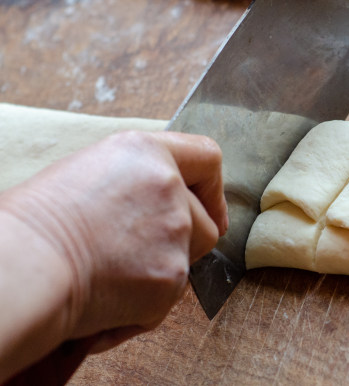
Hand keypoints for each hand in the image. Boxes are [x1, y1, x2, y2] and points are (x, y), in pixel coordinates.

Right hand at [2, 131, 226, 350]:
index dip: (212, 188)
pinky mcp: (171, 277)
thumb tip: (153, 207)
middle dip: (183, 242)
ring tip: (111, 276)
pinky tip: (102, 303)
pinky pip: (166, 298)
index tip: (211, 208)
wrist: (23, 267)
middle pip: (205, 221)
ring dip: (161, 272)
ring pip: (190, 260)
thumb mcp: (87, 175)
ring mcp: (175, 233)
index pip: (206, 159)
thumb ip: (135, 182)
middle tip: (137, 255)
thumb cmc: (35, 224)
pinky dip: (139, 308)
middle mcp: (169, 187)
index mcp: (146, 153)